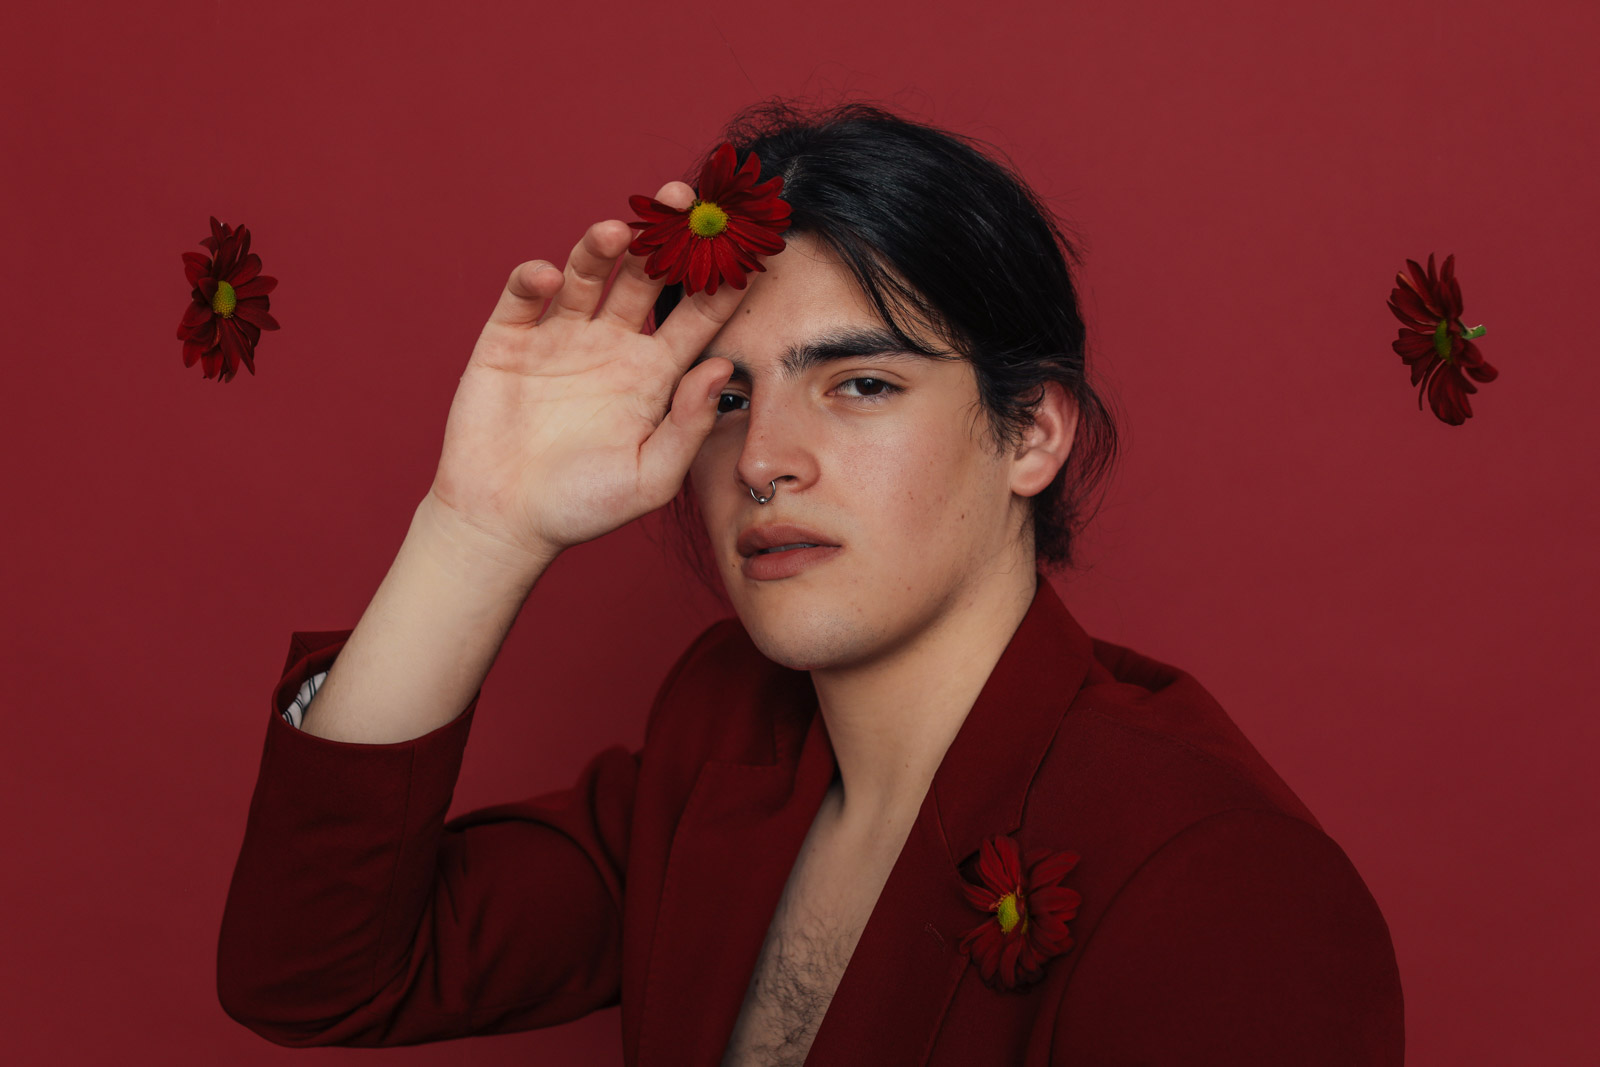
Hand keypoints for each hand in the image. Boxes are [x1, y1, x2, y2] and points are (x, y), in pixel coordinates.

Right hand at [424, 182, 746, 567]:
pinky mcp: (508, 340)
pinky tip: (550, 277)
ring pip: (588, 273)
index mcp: (654, 374)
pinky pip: (524, 296)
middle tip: (681, 202)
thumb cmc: (584, 506)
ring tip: (617, 231)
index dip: (720, 280)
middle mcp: (612, 344)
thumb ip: (688, 425)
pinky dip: (535, 279)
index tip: (746, 243)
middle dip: (664, 238)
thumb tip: (724, 369)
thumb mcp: (652, 477)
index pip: (696, 315)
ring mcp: (559, 337)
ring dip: (601, 246)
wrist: (505, 522)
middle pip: (646, 277)